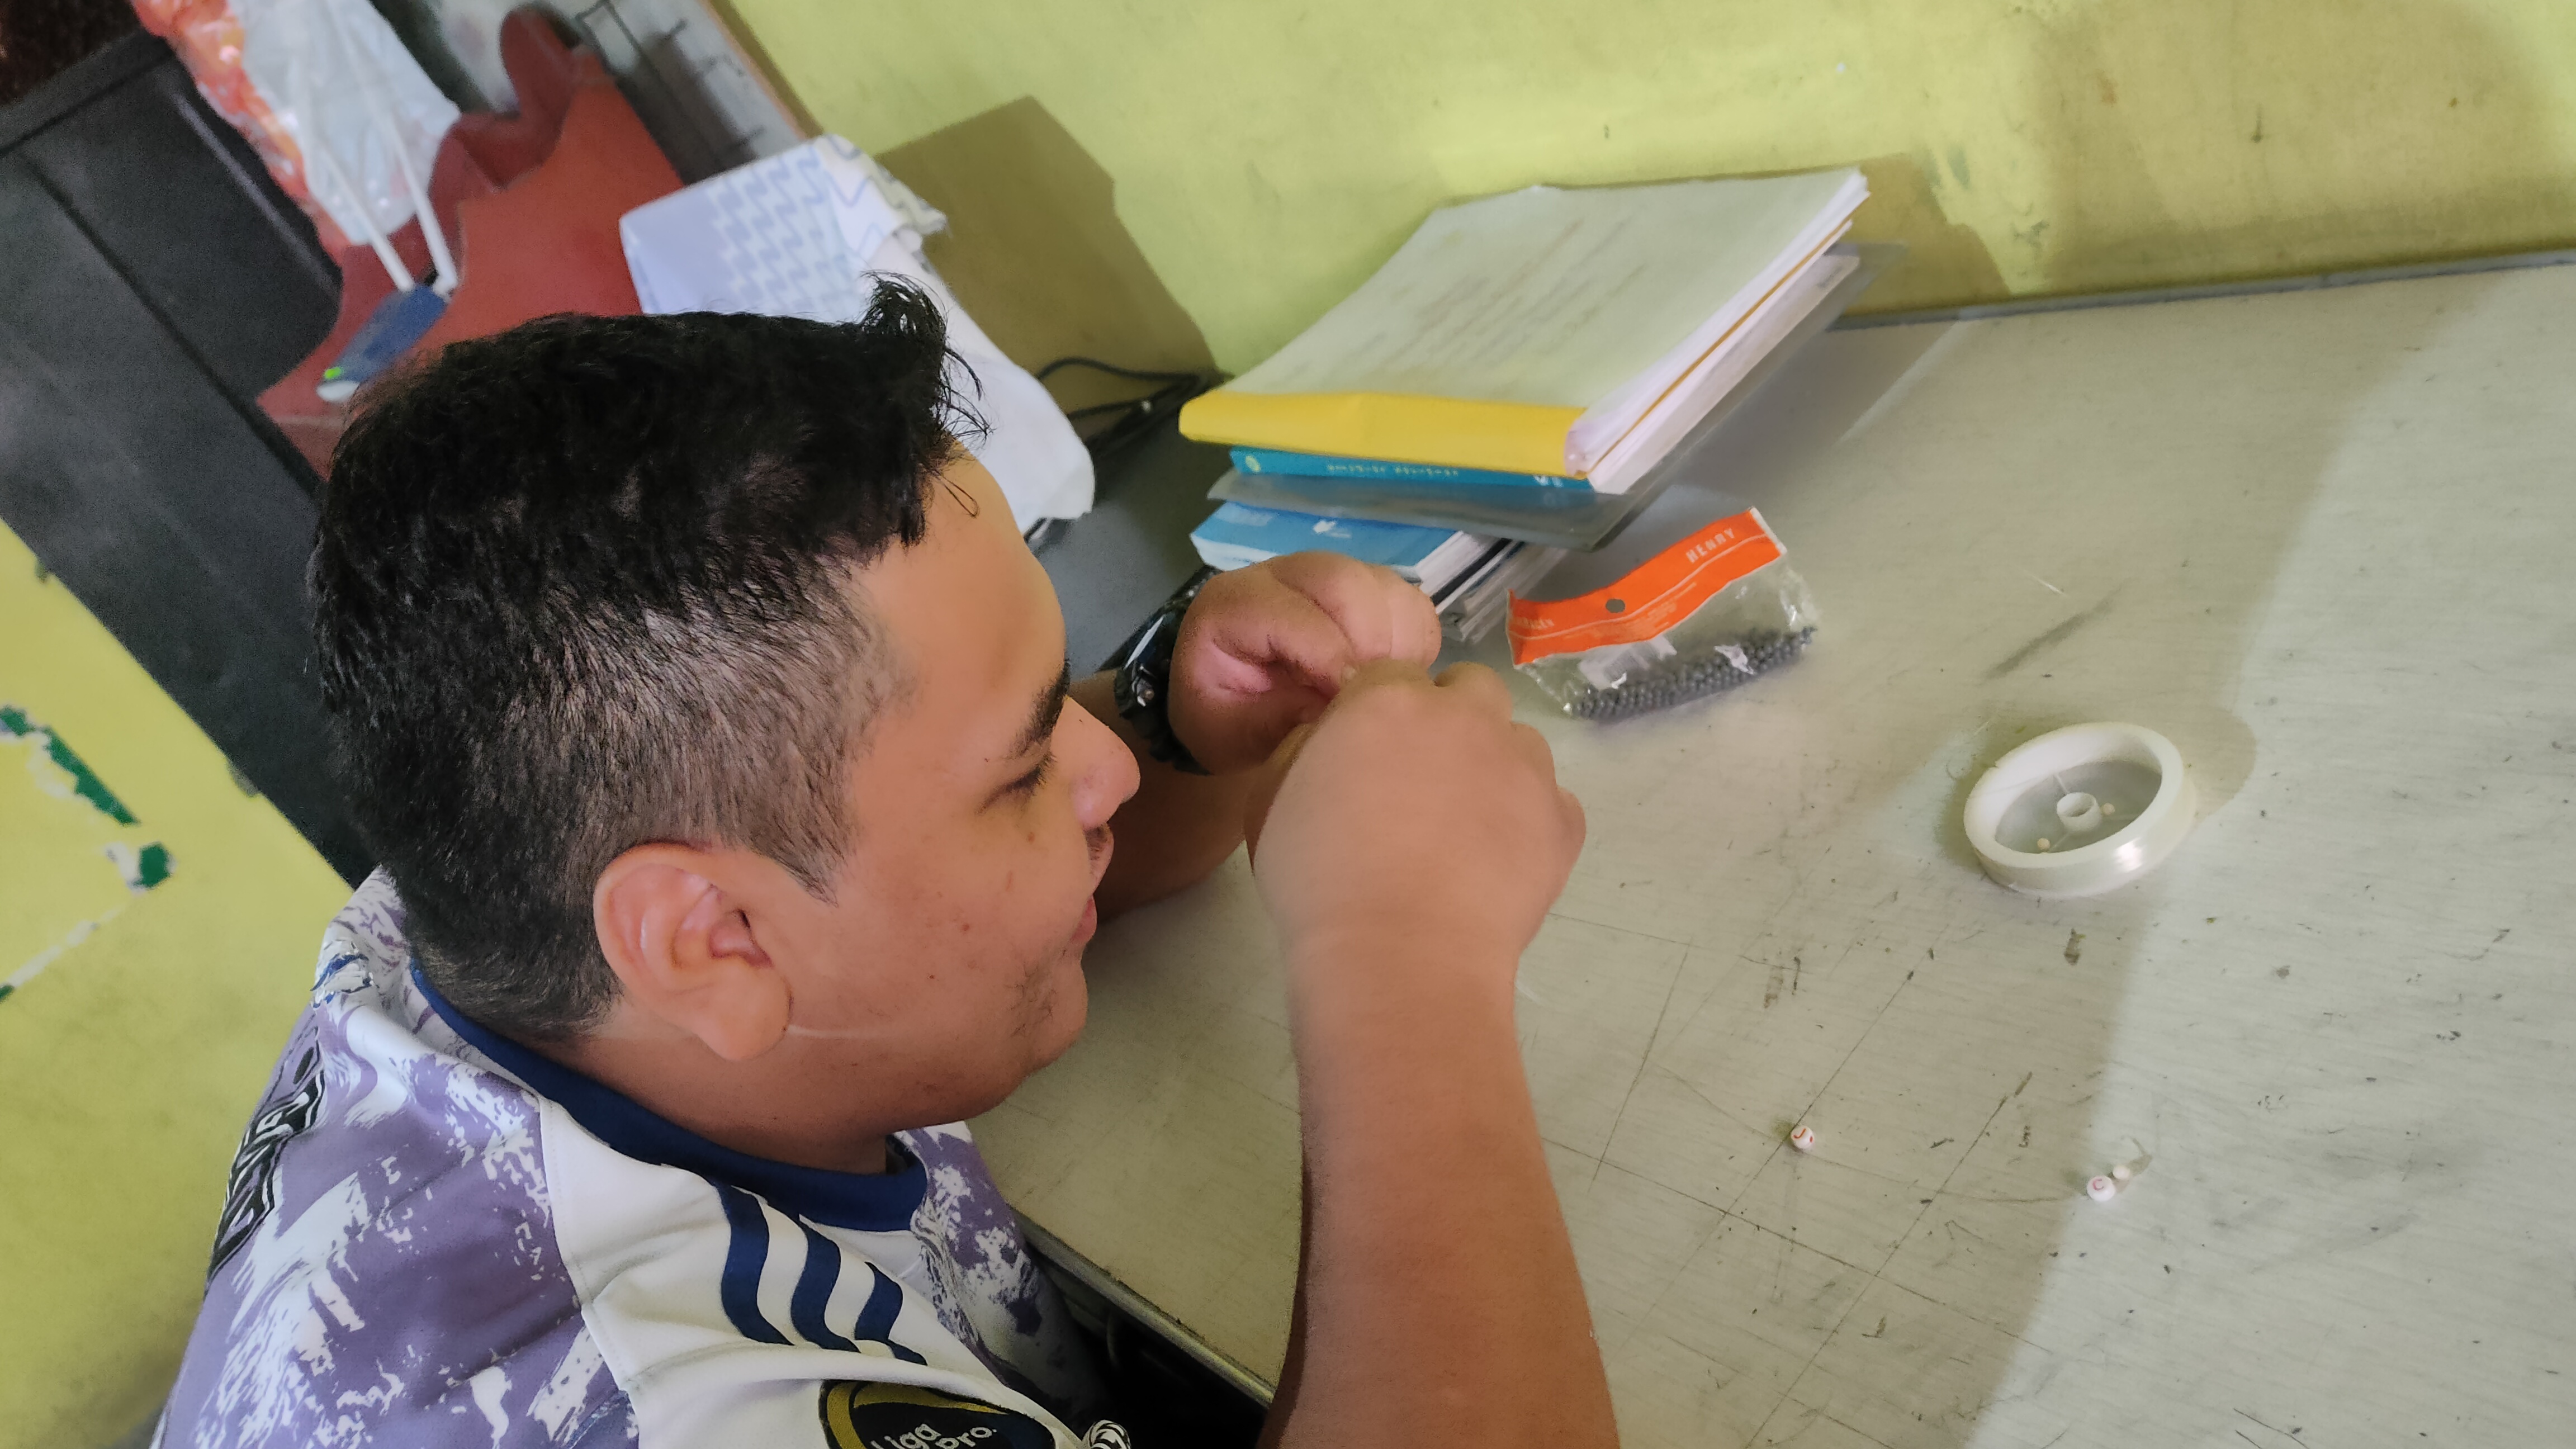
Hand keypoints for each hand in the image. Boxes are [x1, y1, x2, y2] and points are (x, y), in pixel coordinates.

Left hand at [1167, 553, 1442, 774]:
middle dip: (1369, 640)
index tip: (1347, 704)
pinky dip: (1413, 640)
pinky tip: (1394, 676)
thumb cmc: (1221, 719)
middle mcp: (1281, 576)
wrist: (1228, 703)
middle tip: (1372, 696)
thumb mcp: (1226, 735)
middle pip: (1343, 580)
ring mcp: (1327, 576)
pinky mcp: (1365, 590)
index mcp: (1233, 603)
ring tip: (1383, 689)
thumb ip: (1268, 722)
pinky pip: (1408, 600)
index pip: (1293, 613)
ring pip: (1382, 584)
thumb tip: (1326, 709)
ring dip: (1395, 641)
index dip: (1330, 658)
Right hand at [1245, 660, 1584, 978]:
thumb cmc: (1318, 883)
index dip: (1379, 714)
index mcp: (1389, 699)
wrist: (1399, 958)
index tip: (1369, 758)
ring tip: (1464, 828)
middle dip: (1450, 718)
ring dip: (1494, 766)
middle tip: (1422, 781)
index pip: (1391, 675)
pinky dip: (1529, 822)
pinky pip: (1551, 801)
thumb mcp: (1270, 801)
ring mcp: (1525, 765)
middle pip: (1469, 688)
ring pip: (1518, 741)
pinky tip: (1496, 864)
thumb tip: (1328, 736)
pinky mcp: (1563, 819)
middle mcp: (1466, 716)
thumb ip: (1302, 748)